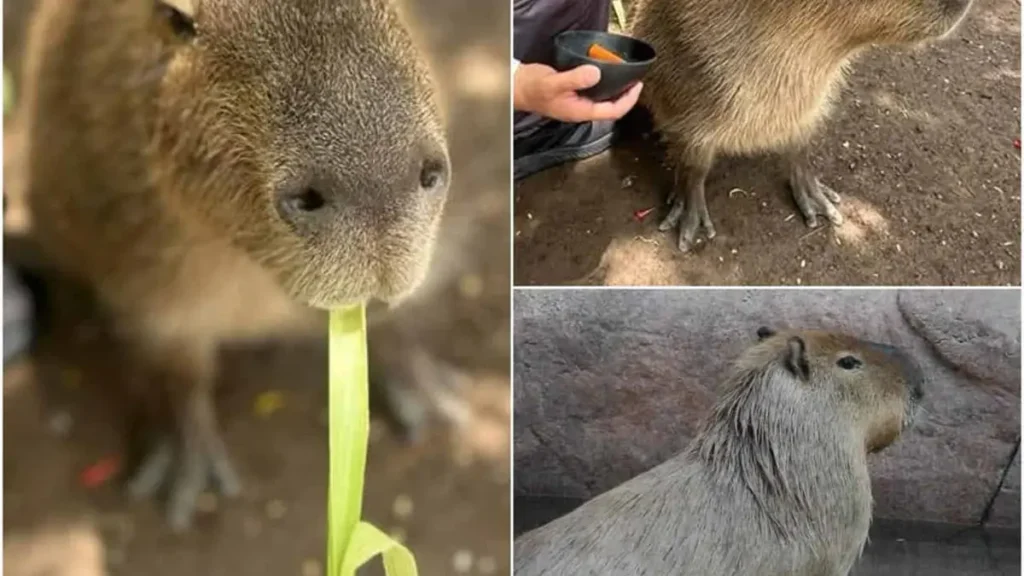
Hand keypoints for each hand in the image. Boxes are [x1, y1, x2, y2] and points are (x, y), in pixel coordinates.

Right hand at [513, 63, 641, 121]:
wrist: (518, 87)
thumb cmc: (533, 88)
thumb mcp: (554, 82)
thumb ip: (575, 79)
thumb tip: (596, 73)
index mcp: (580, 112)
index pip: (612, 112)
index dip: (627, 101)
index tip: (637, 86)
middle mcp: (581, 110)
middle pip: (611, 108)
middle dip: (626, 96)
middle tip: (636, 80)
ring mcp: (578, 104)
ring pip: (604, 101)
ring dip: (617, 91)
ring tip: (626, 77)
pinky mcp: (575, 95)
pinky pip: (596, 93)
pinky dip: (606, 85)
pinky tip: (608, 74)